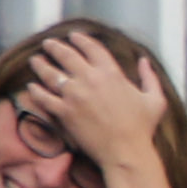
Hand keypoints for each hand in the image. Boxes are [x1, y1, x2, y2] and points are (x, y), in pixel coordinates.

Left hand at [27, 29, 170, 181]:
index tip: (73, 36)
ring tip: (35, 60)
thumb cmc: (142, 128)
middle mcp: (90, 79)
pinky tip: (31, 87)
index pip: (91, 47)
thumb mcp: (155, 99)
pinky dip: (35, 91)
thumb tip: (144, 60)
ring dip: (41, 64)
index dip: (80, 39)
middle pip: (66, 55)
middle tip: (48, 44)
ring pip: (51, 73)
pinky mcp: (64, 112)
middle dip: (55, 47)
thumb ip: (149, 77)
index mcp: (111, 72)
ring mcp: (74, 95)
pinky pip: (44, 97)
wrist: (125, 151)